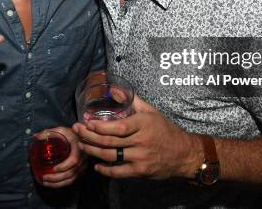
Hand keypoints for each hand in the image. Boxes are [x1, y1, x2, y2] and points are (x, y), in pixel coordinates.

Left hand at [37, 126, 87, 187]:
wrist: (83, 137)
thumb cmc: (71, 133)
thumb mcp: (61, 130)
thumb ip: (49, 133)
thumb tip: (36, 136)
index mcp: (79, 148)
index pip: (74, 160)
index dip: (64, 166)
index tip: (54, 169)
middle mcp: (83, 159)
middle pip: (71, 173)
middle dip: (57, 178)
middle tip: (44, 177)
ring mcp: (82, 166)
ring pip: (71, 179)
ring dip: (58, 183)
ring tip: (45, 183)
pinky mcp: (80, 171)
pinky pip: (72, 180)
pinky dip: (62, 184)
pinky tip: (53, 184)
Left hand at [72, 95, 197, 179]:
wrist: (184, 154)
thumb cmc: (166, 130)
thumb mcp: (151, 112)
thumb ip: (132, 100)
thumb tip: (113, 89)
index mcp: (143, 124)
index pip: (117, 127)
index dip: (100, 126)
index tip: (87, 123)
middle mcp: (141, 141)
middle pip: (109, 141)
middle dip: (89, 136)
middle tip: (77, 131)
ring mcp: (140, 158)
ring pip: (110, 156)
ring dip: (93, 151)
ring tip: (82, 145)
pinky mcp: (141, 171)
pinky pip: (118, 172)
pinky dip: (105, 170)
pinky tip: (97, 166)